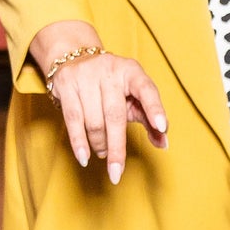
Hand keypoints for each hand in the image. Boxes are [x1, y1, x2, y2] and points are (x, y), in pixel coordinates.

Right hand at [47, 51, 168, 182]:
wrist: (73, 57)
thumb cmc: (111, 85)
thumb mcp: (132, 96)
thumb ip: (149, 118)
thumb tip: (163, 144)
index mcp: (132, 71)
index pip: (147, 89)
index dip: (155, 108)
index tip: (162, 127)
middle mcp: (110, 70)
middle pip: (115, 116)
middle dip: (116, 148)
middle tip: (116, 171)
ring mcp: (86, 76)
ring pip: (94, 121)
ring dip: (99, 144)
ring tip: (102, 154)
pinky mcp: (66, 84)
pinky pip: (73, 119)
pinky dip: (79, 142)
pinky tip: (84, 156)